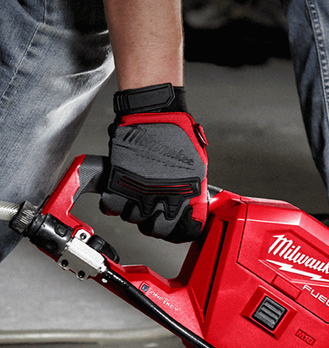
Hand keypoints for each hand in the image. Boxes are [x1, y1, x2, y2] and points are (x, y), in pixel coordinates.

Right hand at [100, 84, 208, 242]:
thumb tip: (193, 207)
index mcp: (186, 198)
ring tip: (137, 196)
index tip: (176, 228)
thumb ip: (194, 192)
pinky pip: (110, 206)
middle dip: (153, 225)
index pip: (184, 232)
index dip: (180, 232)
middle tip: (153, 214)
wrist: (155, 114)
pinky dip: (113, 202)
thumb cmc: (178, 135)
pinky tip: (121, 192)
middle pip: (154, 230)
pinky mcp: (118, 183)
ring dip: (133, 211)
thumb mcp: (198, 168)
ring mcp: (139, 193)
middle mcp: (163, 199)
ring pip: (131, 218)